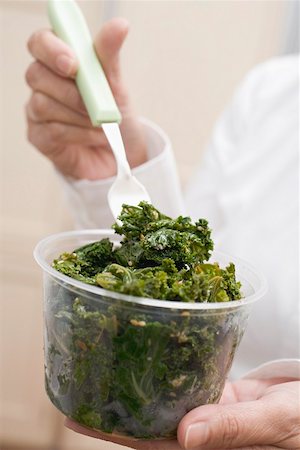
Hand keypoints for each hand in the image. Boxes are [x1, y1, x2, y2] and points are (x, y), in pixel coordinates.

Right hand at [25, 19, 146, 179]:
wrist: (120, 152)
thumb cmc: (113, 114)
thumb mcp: (115, 83)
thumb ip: (109, 55)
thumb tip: (119, 26)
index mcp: (58, 62)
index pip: (40, 43)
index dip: (52, 50)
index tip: (74, 65)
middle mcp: (43, 84)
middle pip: (36, 75)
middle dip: (71, 91)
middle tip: (97, 104)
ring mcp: (37, 111)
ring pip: (43, 105)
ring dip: (79, 116)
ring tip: (101, 123)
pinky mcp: (40, 138)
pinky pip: (52, 131)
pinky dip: (79, 134)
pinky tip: (95, 136)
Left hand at [65, 377, 299, 448]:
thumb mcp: (273, 424)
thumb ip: (233, 428)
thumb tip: (185, 434)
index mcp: (207, 444)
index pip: (148, 440)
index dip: (111, 431)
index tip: (75, 417)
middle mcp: (200, 427)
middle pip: (148, 416)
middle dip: (114, 402)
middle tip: (80, 378)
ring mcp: (208, 406)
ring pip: (166, 392)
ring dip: (138, 378)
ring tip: (106, 357)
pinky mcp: (220, 389)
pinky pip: (188, 373)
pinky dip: (170, 359)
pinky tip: (152, 343)